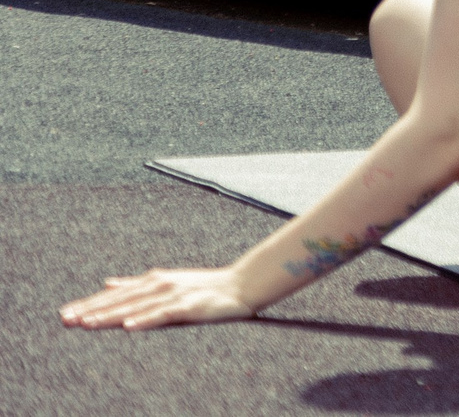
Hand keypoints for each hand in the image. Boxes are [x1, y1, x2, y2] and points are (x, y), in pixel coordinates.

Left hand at [62, 266, 256, 330]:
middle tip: (67, 321)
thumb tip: (108, 283)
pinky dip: (146, 320)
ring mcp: (175, 295)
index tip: (66, 313)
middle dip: (92, 310)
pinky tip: (130, 327)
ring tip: (88, 324)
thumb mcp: (167, 282)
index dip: (90, 303)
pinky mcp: (190, 306)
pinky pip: (164, 314)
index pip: (115, 294)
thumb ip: (136, 284)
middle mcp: (160, 285)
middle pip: (121, 300)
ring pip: (137, 307)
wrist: (243, 284)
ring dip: (111, 316)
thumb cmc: (205, 287)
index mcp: (153, 280)